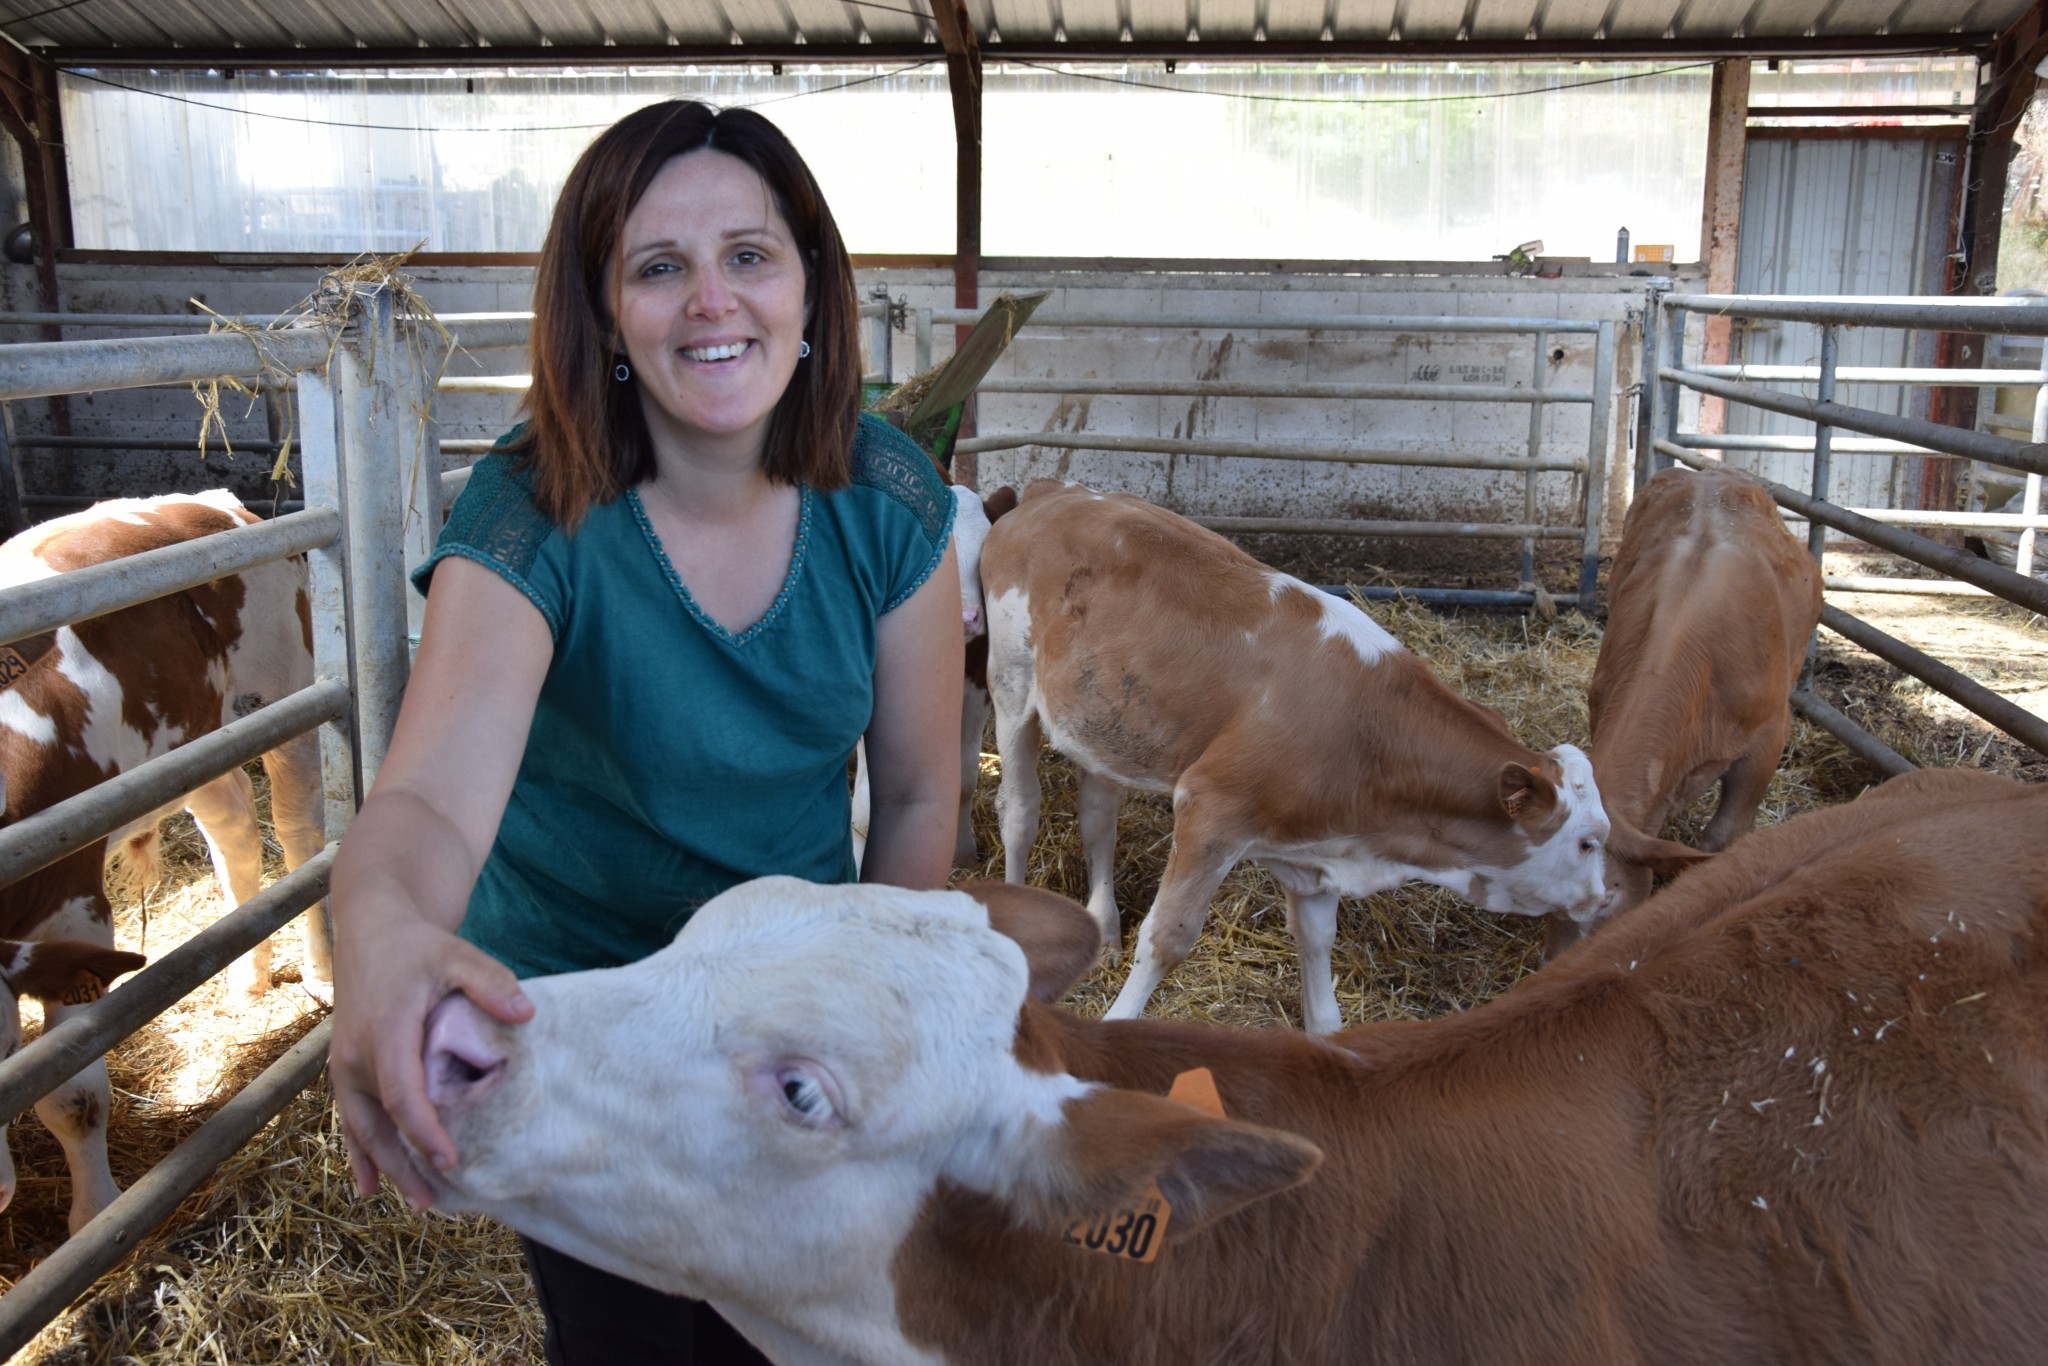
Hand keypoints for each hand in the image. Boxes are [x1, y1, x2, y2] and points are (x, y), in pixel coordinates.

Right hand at [329, 916, 532, 1209]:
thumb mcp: (457, 955)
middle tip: (434, 1202)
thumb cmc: (418, 946)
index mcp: (386, 1032)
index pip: (403, 1094)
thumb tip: (526, 1013)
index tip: (449, 1161)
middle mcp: (356, 1055)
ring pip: (361, 1127)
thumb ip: (490, 982)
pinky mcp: (344, 1067)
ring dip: (385, 1165)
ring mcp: (345, 1064)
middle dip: (404, 1164)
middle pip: (378, 1123)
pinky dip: (359, 1151)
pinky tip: (368, 1186)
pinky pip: (349, 1117)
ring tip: (417, 1202)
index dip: (424, 1132)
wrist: (371, 930)